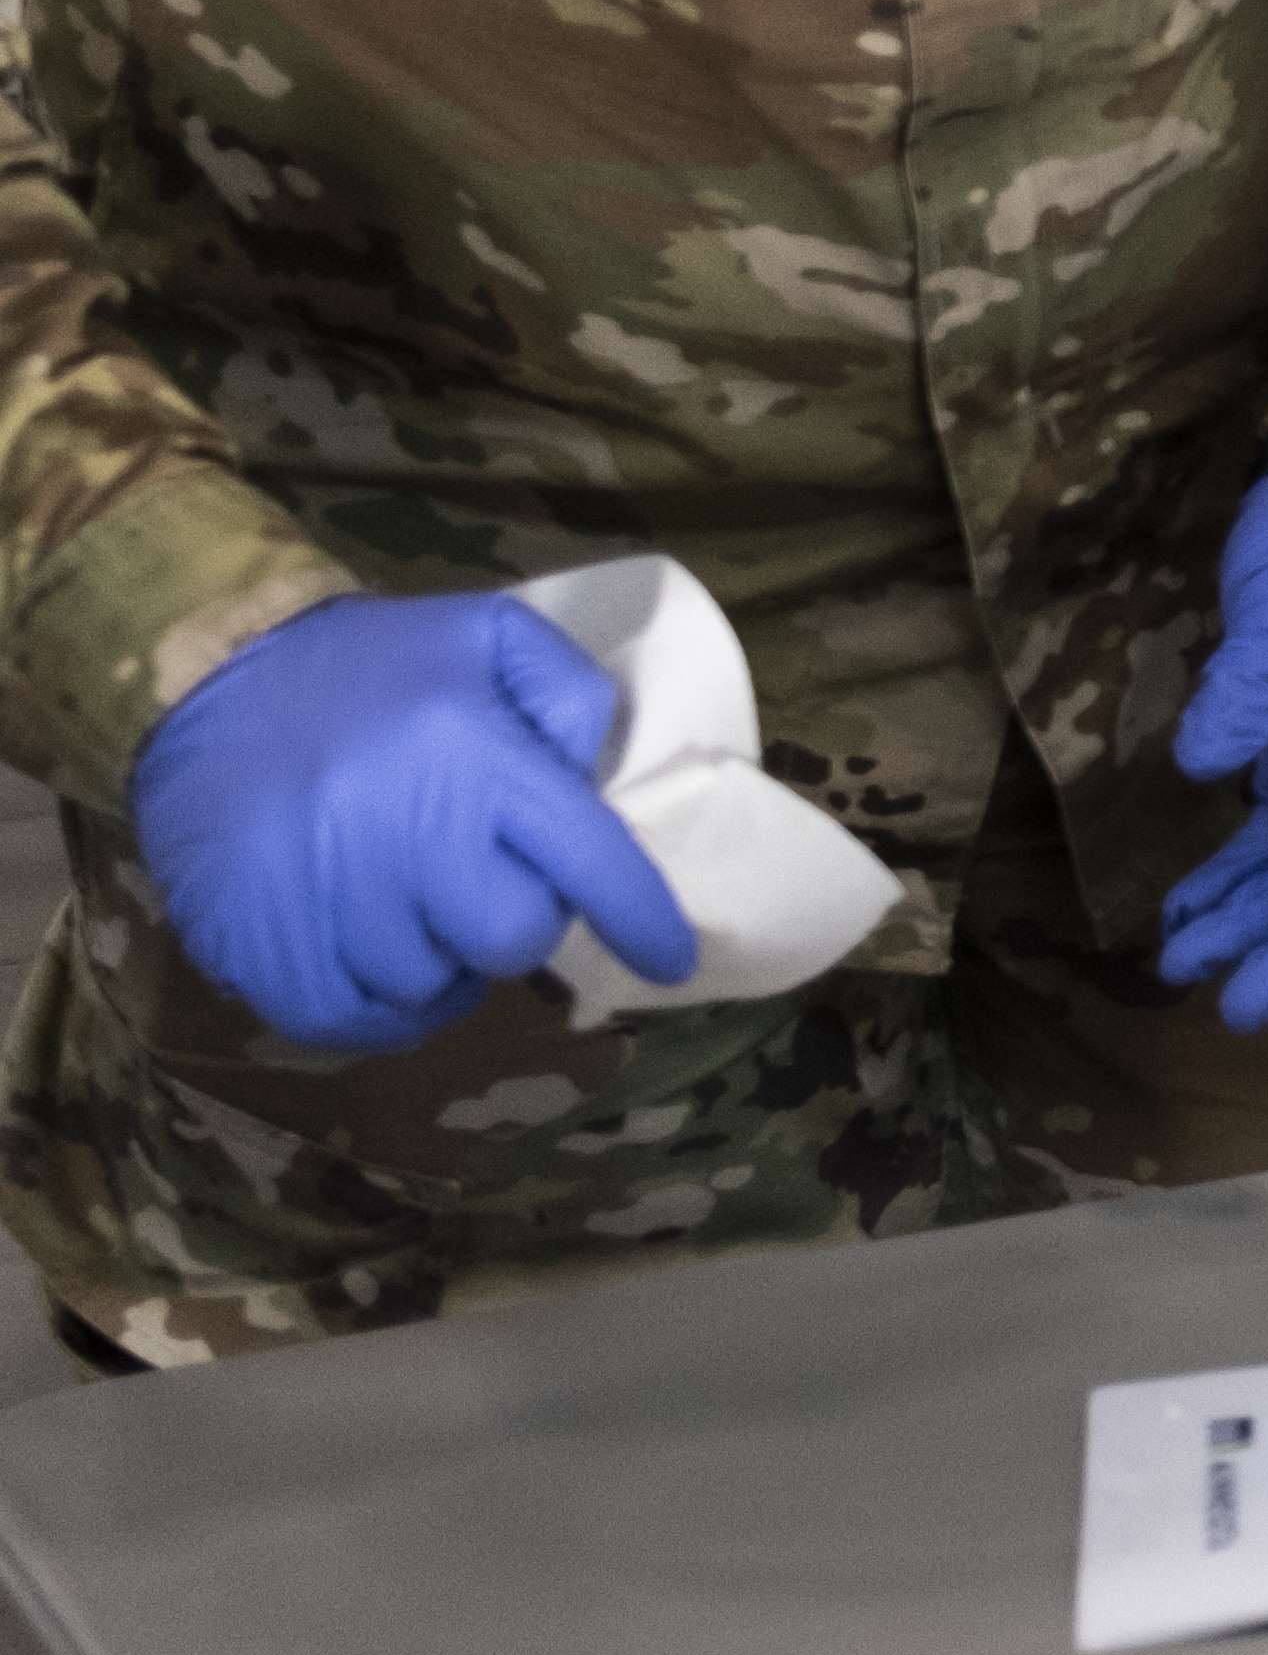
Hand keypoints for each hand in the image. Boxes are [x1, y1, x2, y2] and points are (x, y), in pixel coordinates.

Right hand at [130, 594, 698, 1050]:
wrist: (210, 669)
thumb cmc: (370, 661)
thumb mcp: (489, 633)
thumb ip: (568, 693)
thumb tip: (596, 773)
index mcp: (475, 755)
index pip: (588, 859)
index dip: (639, 920)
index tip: (670, 960)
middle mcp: (404, 829)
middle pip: (510, 938)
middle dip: (516, 919)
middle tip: (483, 880)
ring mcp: (324, 892)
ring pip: (428, 983)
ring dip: (440, 957)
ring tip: (416, 903)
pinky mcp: (254, 940)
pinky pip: (342, 1021)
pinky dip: (378, 1012)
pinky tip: (385, 970)